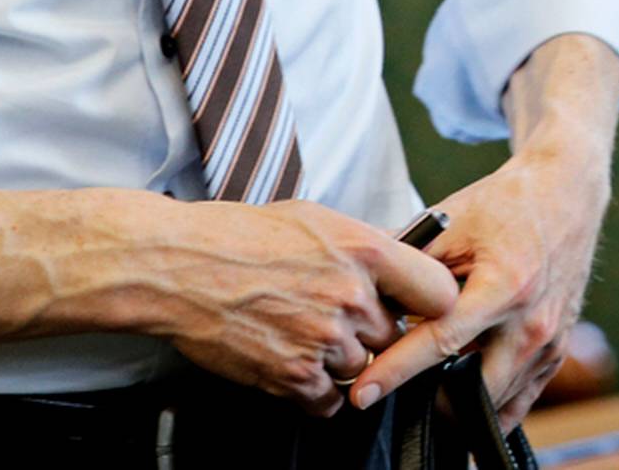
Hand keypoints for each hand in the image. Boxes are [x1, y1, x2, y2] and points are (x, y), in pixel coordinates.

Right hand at [142, 198, 459, 415]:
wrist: (179, 266)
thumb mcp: (315, 219)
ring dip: (341, 358)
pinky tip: (293, 358)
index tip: (421, 308)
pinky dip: (315, 389)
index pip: (439, 292)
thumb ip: (363, 245)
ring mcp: (324, 339)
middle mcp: (351, 296)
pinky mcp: (294, 376)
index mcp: (364, 250)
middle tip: (337, 316)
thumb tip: (398, 262)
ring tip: (304, 330)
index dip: (432, 304)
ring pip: (362, 367)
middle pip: (395, 335)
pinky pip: (329, 399)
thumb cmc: (238, 236)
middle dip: (372, 331)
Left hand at [354, 35, 618, 423]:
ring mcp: (550, 340)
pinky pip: (523, 398)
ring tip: (427, 388)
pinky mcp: (558, 348)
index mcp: (503, 286)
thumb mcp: (451, 221)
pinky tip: (464, 398)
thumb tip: (361, 291)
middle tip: (394, 390)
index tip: (363, 394)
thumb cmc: (507, 203)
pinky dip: (492, 404)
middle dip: (429, 398)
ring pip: (497, 400)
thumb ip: (408, 262)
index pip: (439, 343)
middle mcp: (532, 321)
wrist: (565, 192)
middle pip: (472, 389)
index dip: (396, 371)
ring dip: (460, 401)